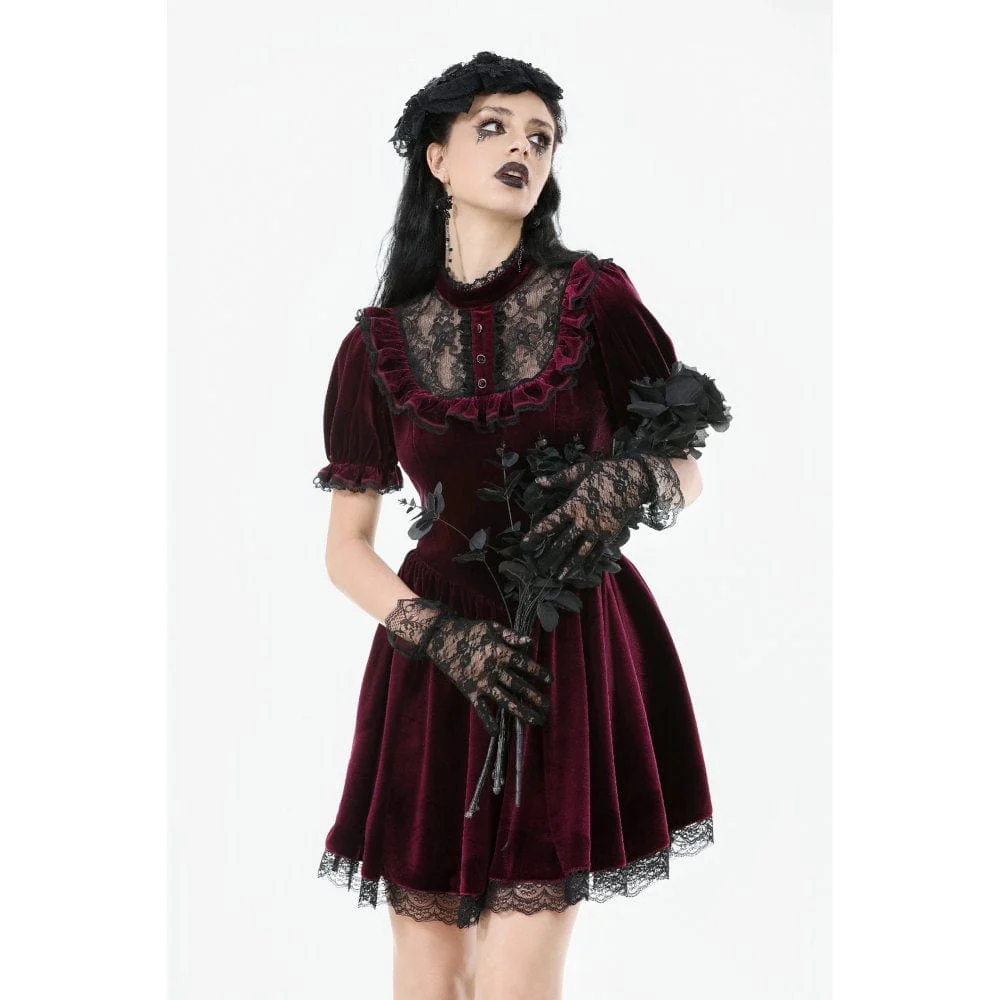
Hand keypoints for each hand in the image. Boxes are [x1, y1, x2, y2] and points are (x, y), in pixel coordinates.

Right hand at [383, 597, 551, 736]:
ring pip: (505, 700)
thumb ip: (512, 636)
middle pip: (519, 686)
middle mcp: (493, 670)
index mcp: (500, 652)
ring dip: (522, 712)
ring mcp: (481, 682)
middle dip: (535, 697)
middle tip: (548, 707)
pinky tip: (496, 732)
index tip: (549, 680)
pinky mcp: (469, 691)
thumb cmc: (470, 631)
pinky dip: (487, 720)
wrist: (442, 638)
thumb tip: (531, 643)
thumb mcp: (492, 627)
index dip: (538, 672)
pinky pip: (480, 708)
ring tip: (536, 720)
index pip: (524, 664)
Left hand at [522, 451, 683, 580]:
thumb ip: (558, 479)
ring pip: (579, 553)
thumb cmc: (604, 472)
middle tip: (539, 566)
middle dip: (550, 556)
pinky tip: (583, 573)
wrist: (634, 480)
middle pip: (562, 543)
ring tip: (558, 576)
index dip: (536, 534)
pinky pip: (598, 553)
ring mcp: (597, 530)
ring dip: (568, 566)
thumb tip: (538, 482)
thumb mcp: (579, 471)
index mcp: (573, 505)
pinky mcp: (610, 535)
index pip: (550, 523)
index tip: (525, 544)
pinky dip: (590, 564)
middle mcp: (583, 521)